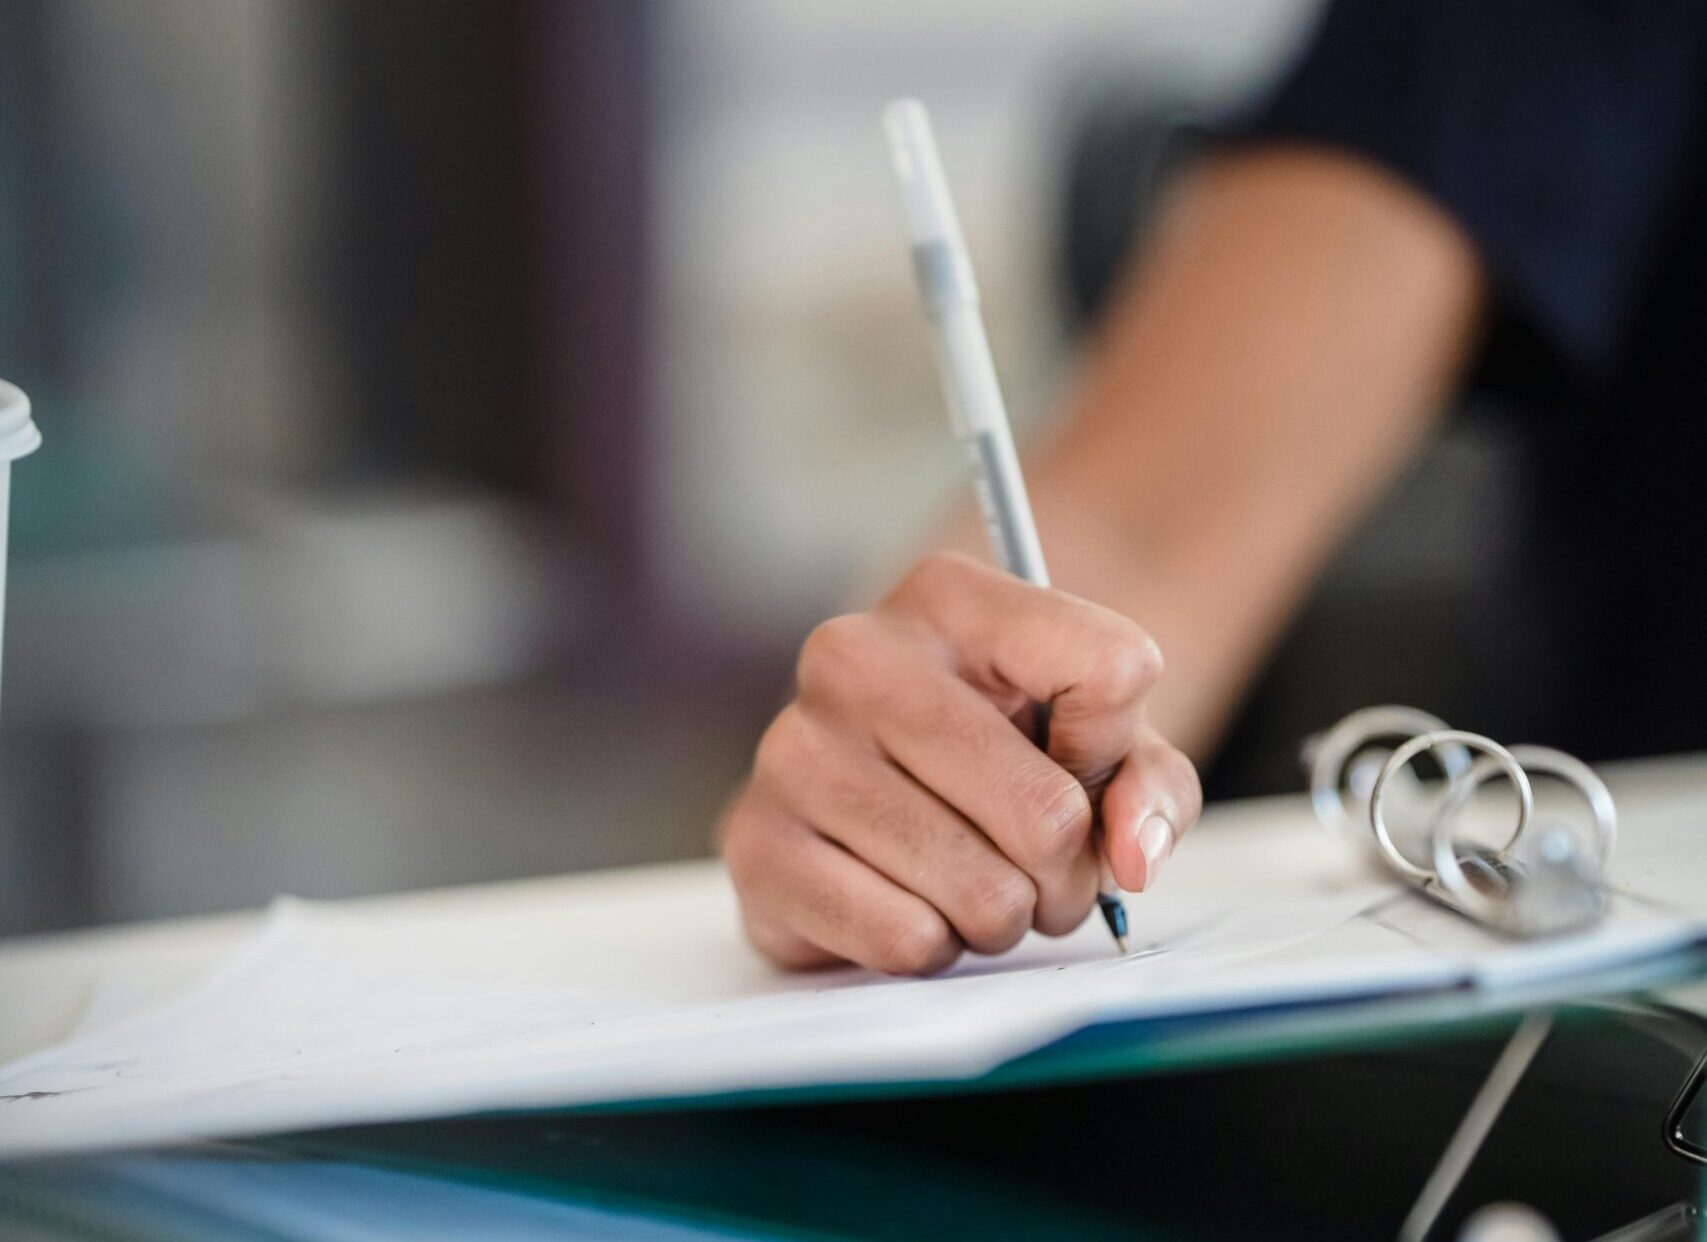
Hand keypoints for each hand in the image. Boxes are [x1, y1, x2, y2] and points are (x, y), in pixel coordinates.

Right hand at [720, 552, 1201, 974]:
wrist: (865, 796)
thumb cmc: (999, 759)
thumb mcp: (1100, 747)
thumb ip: (1147, 784)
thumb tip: (1131, 856)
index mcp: (949, 598)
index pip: (1114, 670)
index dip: (1120, 750)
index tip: (1076, 764)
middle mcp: (855, 655)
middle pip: (1047, 811)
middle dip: (1067, 874)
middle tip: (1041, 873)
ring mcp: (793, 748)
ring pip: (981, 890)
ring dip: (1003, 918)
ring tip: (975, 889)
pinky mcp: (755, 843)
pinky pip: (904, 938)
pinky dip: (933, 948)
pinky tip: (909, 907)